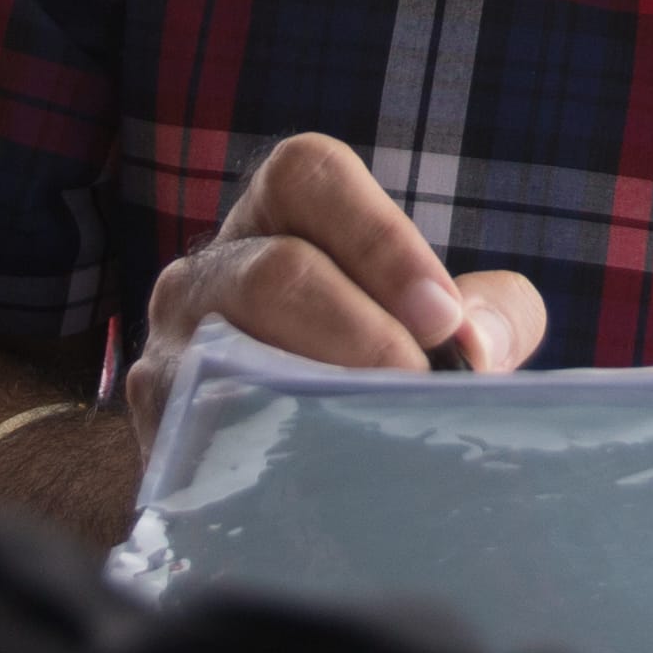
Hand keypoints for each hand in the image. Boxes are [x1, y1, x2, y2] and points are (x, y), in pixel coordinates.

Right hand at [117, 131, 548, 463]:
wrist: (310, 477)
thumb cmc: (385, 375)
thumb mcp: (442, 328)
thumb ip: (489, 314)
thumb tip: (476, 342)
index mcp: (277, 217)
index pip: (307, 175)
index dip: (379, 236)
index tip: (440, 314)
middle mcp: (208, 271)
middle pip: (275, 270)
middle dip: (364, 334)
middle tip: (416, 388)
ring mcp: (172, 349)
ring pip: (234, 352)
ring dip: (322, 394)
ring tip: (378, 435)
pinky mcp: (163, 426)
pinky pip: (208, 428)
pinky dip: (275, 448)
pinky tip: (324, 471)